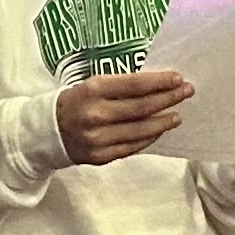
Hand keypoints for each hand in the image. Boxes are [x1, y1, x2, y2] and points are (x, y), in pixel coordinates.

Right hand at [56, 69, 193, 163]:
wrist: (48, 130)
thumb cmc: (75, 101)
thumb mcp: (91, 84)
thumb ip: (119, 86)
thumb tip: (155, 84)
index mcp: (93, 90)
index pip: (134, 85)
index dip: (159, 82)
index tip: (178, 78)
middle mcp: (97, 114)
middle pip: (141, 107)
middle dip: (168, 98)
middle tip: (187, 92)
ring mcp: (99, 138)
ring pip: (140, 130)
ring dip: (163, 121)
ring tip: (177, 114)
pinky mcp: (101, 156)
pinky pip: (133, 146)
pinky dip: (149, 137)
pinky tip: (160, 129)